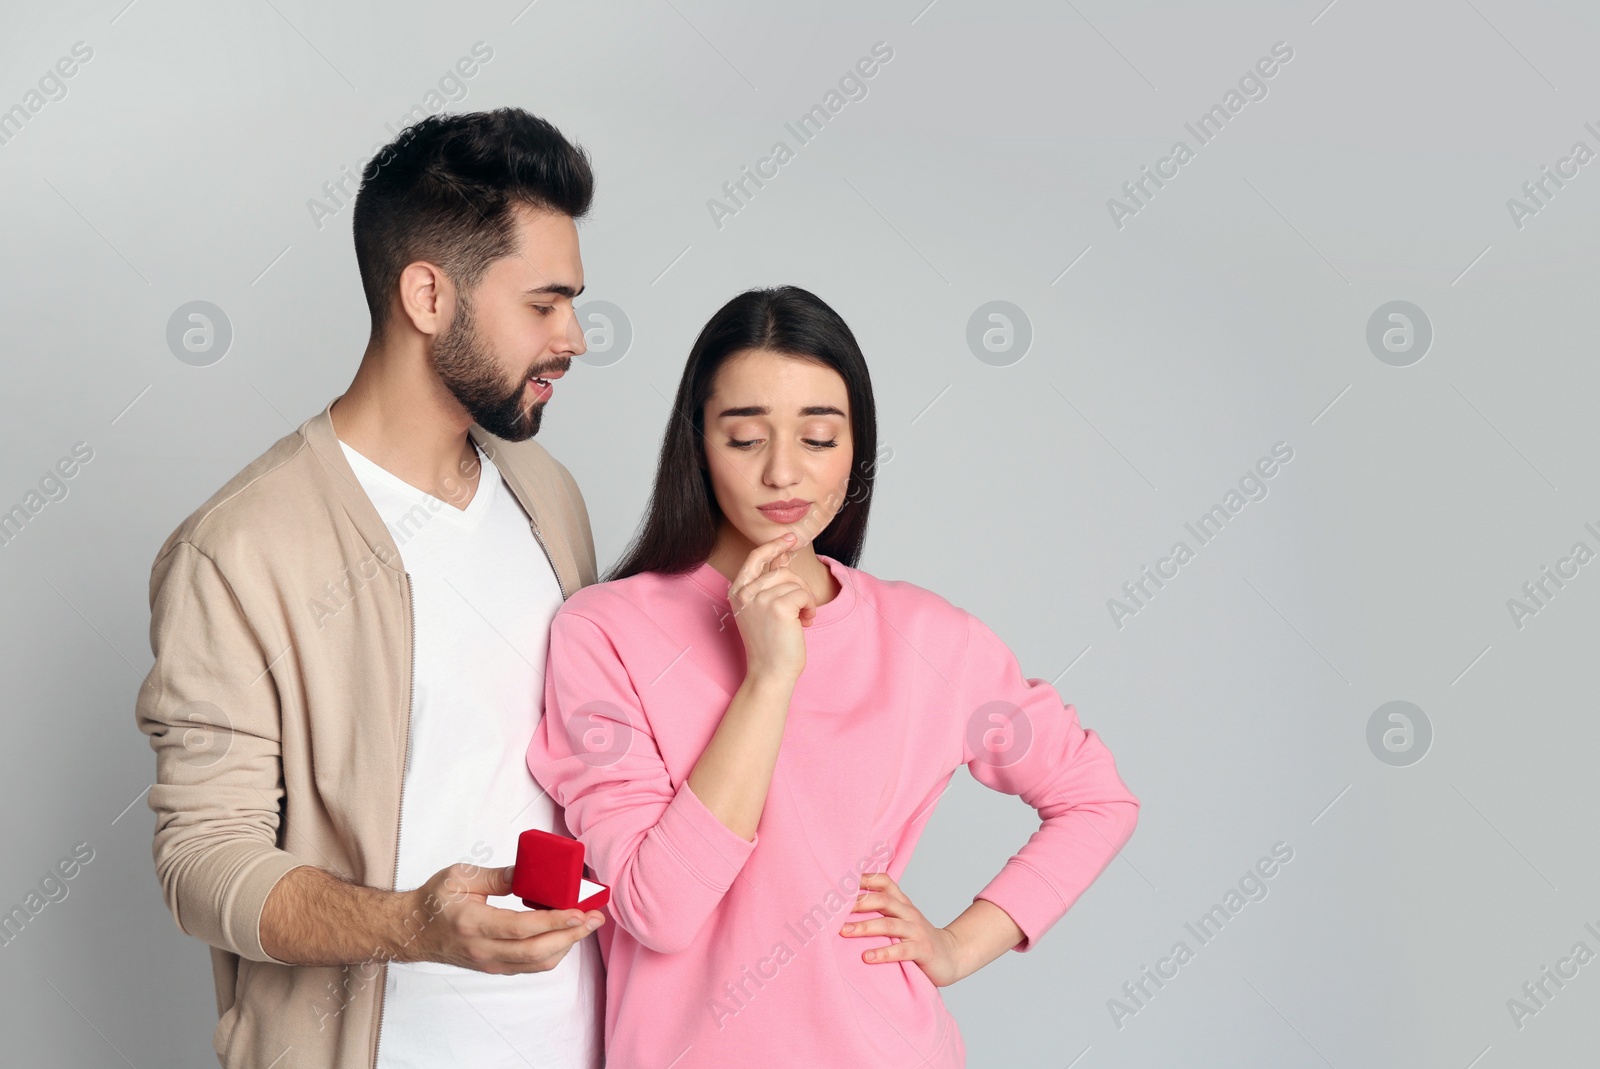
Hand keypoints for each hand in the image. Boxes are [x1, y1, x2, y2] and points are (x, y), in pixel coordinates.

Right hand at [404, 862, 603, 974]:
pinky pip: (531, 966)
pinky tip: (564, 934)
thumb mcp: (460, 877)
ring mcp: (490, 964)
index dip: (554, 922)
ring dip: (567, 946)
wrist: (411, 931)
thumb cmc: (433, 901)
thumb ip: (497, 875)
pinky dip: (553, 952)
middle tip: (595, 918)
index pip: (522, 929)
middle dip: (572, 936)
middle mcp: (483, 950)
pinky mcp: (494, 968)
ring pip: (538, 964)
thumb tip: (531, 871)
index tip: (578, 911)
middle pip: (537, 952)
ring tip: (585, 925)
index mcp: (473, 924)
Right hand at [727, 533, 817, 682]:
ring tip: (803, 618)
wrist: (770, 673)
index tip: (791, 538)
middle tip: (802, 608)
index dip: (774, 545)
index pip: (755, 557)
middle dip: (798, 586)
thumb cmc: (770, 644)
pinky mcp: (777, 606)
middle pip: (781, 570)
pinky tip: (806, 622)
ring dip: (805, 599)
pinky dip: (810, 607)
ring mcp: (759, 598)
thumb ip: (771, 582)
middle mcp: (744, 593)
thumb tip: (782, 555)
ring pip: (794, 582)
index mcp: (737, 592)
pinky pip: (803, 594)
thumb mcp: (765, 608)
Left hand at [839, 872, 967, 986]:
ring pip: (889, 924)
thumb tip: (846, 906)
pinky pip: (901, 950)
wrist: (951, 955)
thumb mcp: (901, 919)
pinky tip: (866, 957)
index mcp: (903, 903)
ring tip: (844, 931)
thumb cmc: (918, 937)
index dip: (865, 878)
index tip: (842, 881)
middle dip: (859, 903)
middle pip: (884, 900)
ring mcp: (916, 931)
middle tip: (835, 908)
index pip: (885, 882)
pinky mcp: (922, 950)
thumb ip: (881, 911)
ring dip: (865, 927)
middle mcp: (909, 913)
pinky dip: (883, 953)